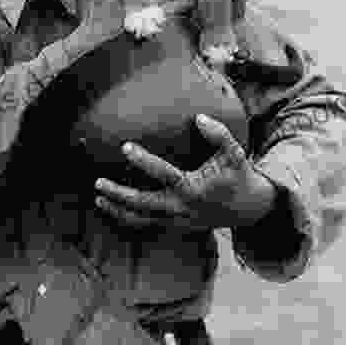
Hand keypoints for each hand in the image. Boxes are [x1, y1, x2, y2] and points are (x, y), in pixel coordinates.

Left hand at [94, 114, 277, 231]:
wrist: (247, 209)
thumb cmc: (238, 176)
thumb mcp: (235, 154)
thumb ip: (219, 134)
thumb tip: (198, 118)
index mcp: (194, 188)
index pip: (164, 174)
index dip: (143, 161)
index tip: (125, 147)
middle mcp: (181, 207)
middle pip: (143, 203)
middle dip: (119, 194)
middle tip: (97, 182)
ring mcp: (176, 220)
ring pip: (140, 219)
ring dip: (117, 210)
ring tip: (98, 197)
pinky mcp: (174, 226)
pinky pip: (146, 225)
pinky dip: (126, 218)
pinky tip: (110, 208)